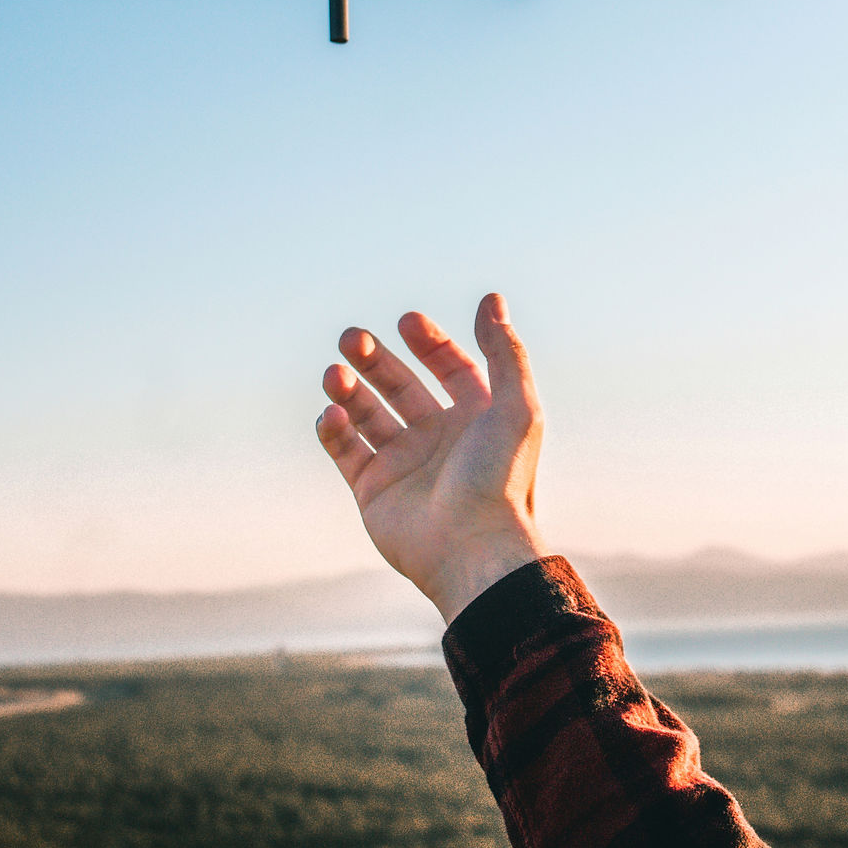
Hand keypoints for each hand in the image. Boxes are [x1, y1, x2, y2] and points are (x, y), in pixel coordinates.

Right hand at [316, 293, 547, 623]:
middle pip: (399, 384)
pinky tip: (331, 414)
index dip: (428, 342)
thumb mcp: (516, 406)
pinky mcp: (373, 492)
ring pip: (367, 414)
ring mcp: (404, 464)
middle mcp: (438, 438)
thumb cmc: (501, 478)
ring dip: (347, 389)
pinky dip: (334, 430)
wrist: (473, 549)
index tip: (406, 322)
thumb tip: (492, 298)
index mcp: (475, 417)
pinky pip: (346, 451)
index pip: (448, 367)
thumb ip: (505, 351)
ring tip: (333, 374)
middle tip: (350, 338)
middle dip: (374, 359)